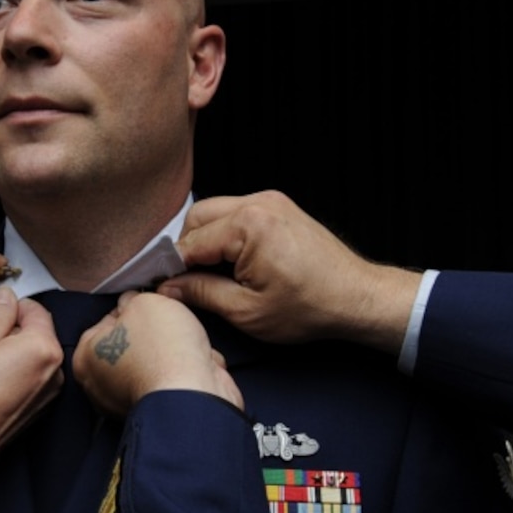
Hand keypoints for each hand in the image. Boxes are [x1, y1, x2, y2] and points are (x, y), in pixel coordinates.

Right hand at [0, 289, 62, 476]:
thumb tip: (8, 297)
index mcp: (44, 347)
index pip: (36, 309)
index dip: (11, 306)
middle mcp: (55, 370)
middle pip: (36, 334)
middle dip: (11, 332)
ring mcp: (49, 393)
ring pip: (31, 357)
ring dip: (10, 353)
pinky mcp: (38, 409)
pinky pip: (29, 378)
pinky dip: (12, 374)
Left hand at [73, 292, 242, 415]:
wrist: (192, 394)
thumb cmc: (163, 351)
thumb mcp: (144, 303)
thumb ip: (133, 301)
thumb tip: (134, 303)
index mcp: (85, 357)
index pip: (106, 322)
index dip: (132, 308)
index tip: (147, 306)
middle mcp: (99, 386)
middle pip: (129, 345)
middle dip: (151, 334)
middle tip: (167, 325)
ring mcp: (125, 404)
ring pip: (152, 364)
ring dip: (171, 354)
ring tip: (184, 347)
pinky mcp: (155, 413)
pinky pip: (169, 383)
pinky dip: (183, 373)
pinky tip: (195, 366)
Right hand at [158, 191, 418, 353]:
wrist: (356, 297)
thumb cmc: (310, 307)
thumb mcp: (247, 311)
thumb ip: (201, 294)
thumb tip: (167, 287)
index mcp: (248, 226)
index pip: (189, 243)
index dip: (169, 268)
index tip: (157, 286)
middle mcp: (258, 203)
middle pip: (197, 219)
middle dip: (186, 250)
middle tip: (187, 282)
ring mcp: (270, 201)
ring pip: (215, 213)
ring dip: (206, 240)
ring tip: (211, 274)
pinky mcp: (279, 206)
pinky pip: (237, 213)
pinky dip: (226, 233)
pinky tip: (231, 262)